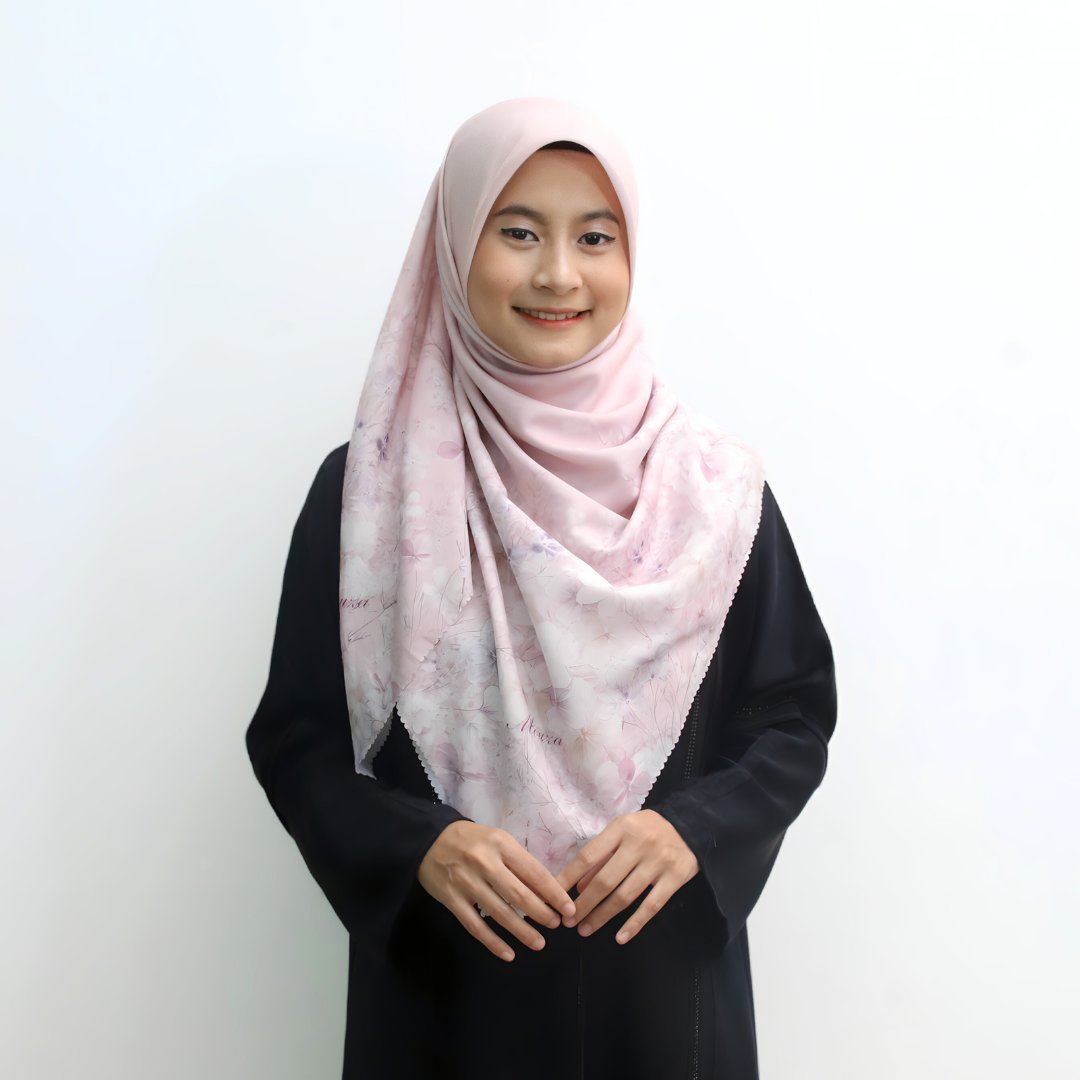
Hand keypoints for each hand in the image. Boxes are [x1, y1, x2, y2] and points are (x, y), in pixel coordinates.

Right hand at [418, 821, 576, 961]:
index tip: (568, 909)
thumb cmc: (471, 840)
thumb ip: (518, 862)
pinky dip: (493, 942)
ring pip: (499, 913)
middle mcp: (484, 863)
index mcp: (500, 844)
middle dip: (541, 913)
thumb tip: (546, 890)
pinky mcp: (451, 900)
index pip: (533, 872)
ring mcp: (466, 883)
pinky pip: (475, 926)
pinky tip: (508, 954)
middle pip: (519, 895)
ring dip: (522, 931)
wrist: (428, 840)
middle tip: (556, 925)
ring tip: (539, 943)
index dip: (553, 893)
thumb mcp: (497, 840)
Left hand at [556, 809, 698, 943]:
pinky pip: (652, 906)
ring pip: (625, 896)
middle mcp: (639, 844)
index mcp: (621, 828)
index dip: (569, 878)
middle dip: (584, 904)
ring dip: (603, 916)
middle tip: (569, 922)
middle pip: (605, 881)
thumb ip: (601, 855)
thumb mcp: (622, 831)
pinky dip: (635, 924)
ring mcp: (658, 861)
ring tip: (586, 930)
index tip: (555, 896)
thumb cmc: (647, 829)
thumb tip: (577, 887)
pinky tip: (620, 937)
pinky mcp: (676, 877)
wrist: (690, 826)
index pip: (588, 856)